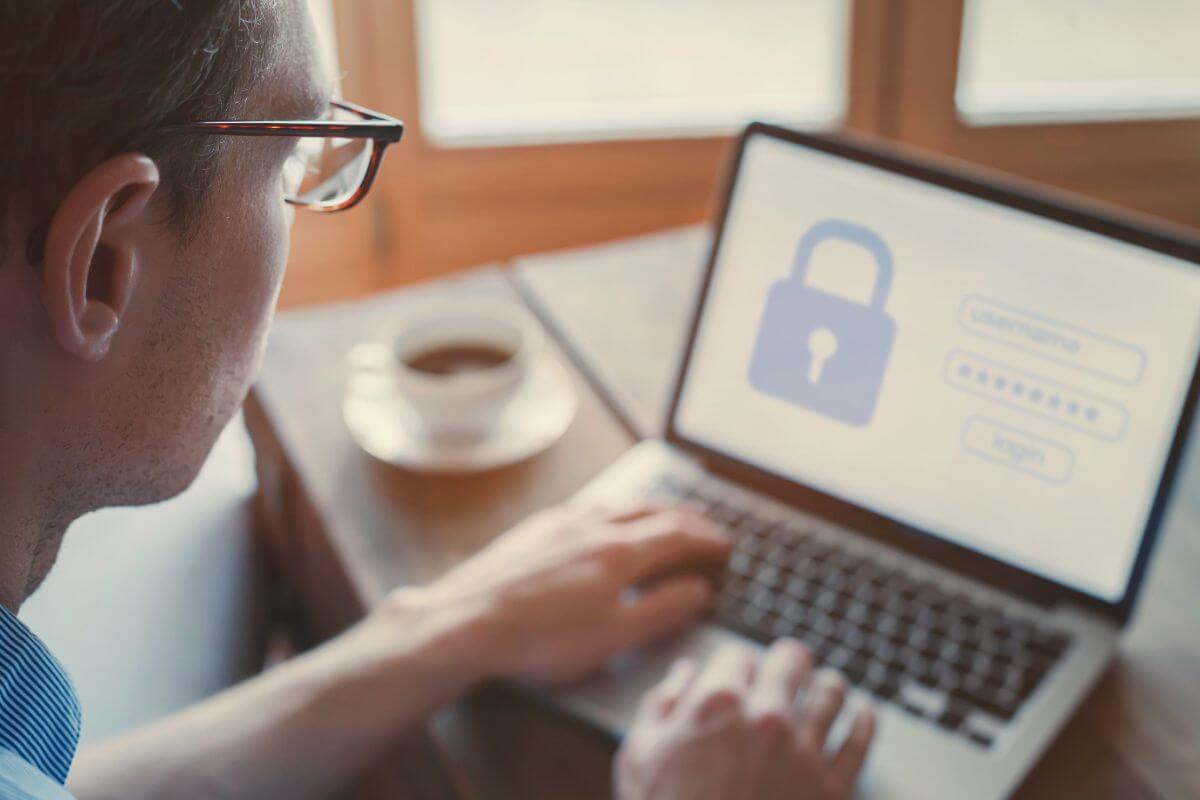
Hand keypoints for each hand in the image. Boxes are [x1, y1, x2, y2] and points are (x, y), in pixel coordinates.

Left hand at [400, 502, 730, 685]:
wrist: (465, 622)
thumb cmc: (539, 639)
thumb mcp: (612, 637)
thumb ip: (660, 611)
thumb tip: (697, 590)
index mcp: (618, 552)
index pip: (676, 535)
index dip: (705, 539)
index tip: (724, 546)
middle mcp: (592, 525)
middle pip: (650, 511)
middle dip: (684, 516)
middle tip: (705, 522)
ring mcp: (560, 522)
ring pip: (618, 504)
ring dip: (649, 507)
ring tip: (663, 514)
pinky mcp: (534, 529)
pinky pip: (588, 506)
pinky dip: (614, 509)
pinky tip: (606, 518)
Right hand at [615, 640, 876, 799]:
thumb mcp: (639, 758)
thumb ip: (660, 706)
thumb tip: (683, 676)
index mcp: (717, 702)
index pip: (739, 654)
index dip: (736, 665)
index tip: (739, 677)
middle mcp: (767, 717)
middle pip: (793, 659)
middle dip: (787, 662)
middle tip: (788, 670)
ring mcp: (805, 752)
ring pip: (832, 691)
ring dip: (827, 685)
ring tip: (826, 687)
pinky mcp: (833, 788)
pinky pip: (861, 739)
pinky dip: (864, 719)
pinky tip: (862, 712)